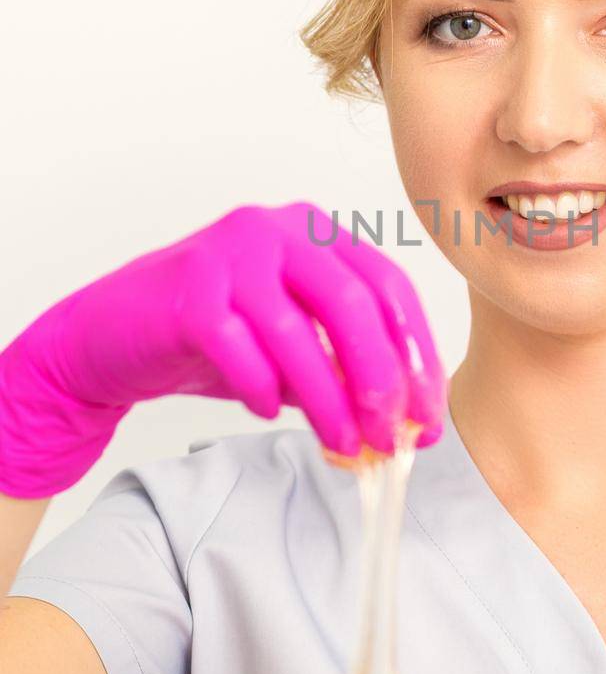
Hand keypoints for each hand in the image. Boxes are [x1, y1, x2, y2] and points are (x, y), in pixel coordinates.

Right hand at [0, 201, 446, 499]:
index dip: (417, 356)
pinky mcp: (187, 289)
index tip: (427, 417)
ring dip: (327, 398)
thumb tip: (403, 420)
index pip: (390, 288)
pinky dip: (261, 386)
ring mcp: (230, 253)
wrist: (111, 336)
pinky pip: (238, 345)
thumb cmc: (212, 340)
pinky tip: (268, 412)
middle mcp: (278, 229)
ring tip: (343, 445)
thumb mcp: (293, 347)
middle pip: (353, 304)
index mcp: (317, 233)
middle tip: (390, 437)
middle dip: (381, 379)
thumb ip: (344, 367)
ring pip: (297, 330)